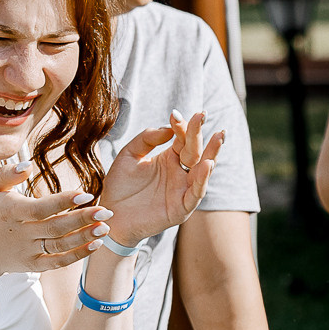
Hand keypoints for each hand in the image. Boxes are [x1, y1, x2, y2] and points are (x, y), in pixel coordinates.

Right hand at [0, 158, 107, 276]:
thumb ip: (5, 174)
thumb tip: (28, 164)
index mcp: (10, 212)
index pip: (40, 208)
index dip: (64, 202)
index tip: (86, 194)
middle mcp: (20, 233)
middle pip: (56, 227)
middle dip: (82, 220)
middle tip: (106, 211)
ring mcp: (27, 251)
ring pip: (60, 245)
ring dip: (84, 238)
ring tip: (105, 227)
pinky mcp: (33, 265)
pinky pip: (57, 262)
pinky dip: (77, 256)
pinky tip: (95, 245)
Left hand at [97, 113, 224, 248]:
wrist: (109, 215)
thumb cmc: (120, 185)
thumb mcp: (129, 155)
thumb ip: (146, 139)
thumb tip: (168, 128)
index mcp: (169, 158)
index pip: (182, 138)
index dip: (181, 126)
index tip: (174, 114)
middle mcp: (180, 172)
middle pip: (195, 150)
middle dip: (199, 133)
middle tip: (202, 115)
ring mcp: (182, 189)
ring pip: (203, 170)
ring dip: (212, 153)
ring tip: (219, 136)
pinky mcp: (181, 207)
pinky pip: (196, 193)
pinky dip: (203, 179)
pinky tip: (206, 164)